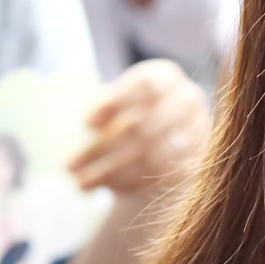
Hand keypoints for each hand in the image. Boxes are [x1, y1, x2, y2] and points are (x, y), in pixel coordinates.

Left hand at [69, 59, 210, 194]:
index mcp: (166, 76)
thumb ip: (103, 105)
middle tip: (68, 166)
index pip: (144, 86)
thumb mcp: (122, 98)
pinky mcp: (196, 162)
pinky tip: (105, 187)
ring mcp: (196, 133)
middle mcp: (188, 101)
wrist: (173, 135)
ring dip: (110, 172)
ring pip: (150, 156)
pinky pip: (159, 177)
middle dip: (102, 149)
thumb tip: (72, 122)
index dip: (115, 103)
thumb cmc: (134, 111)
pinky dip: (128, 183)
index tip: (86, 123)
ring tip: (80, 183)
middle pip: (143, 126)